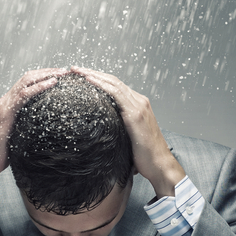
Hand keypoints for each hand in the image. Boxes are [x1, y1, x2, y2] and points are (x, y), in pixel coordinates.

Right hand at [0, 68, 70, 204]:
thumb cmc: (1, 152)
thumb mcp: (19, 135)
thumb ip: (29, 127)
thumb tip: (47, 131)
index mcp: (9, 104)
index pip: (27, 83)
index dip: (43, 76)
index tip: (60, 76)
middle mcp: (6, 100)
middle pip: (28, 78)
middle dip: (48, 71)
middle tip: (66, 71)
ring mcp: (5, 106)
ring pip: (26, 81)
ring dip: (45, 75)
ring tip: (61, 74)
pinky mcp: (6, 113)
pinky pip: (24, 95)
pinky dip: (38, 87)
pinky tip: (51, 83)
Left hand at [69, 67, 184, 200]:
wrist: (160, 166)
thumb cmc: (145, 155)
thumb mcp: (128, 136)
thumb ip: (117, 127)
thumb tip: (100, 130)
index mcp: (138, 105)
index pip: (114, 86)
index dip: (98, 79)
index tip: (81, 76)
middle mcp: (139, 101)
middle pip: (112, 80)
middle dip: (92, 72)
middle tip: (74, 69)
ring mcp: (139, 106)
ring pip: (113, 83)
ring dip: (93, 75)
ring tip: (77, 71)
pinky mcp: (136, 114)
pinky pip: (116, 93)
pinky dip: (101, 84)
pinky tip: (89, 80)